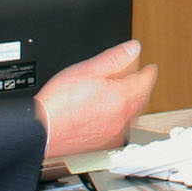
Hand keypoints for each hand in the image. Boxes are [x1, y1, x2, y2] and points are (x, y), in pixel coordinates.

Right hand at [33, 40, 157, 158]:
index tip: (150, 68)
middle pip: (142, 98)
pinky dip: (123, 117)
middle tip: (141, 78)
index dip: (149, 72)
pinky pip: (122, 128)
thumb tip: (133, 48)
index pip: (145, 81)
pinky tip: (113, 113)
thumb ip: (114, 58)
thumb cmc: (58, 102)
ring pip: (133, 114)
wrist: (42, 130)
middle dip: (143, 87)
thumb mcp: (86, 70)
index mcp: (120, 97)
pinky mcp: (104, 142)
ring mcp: (114, 132)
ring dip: (134, 102)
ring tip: (128, 94)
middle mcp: (121, 117)